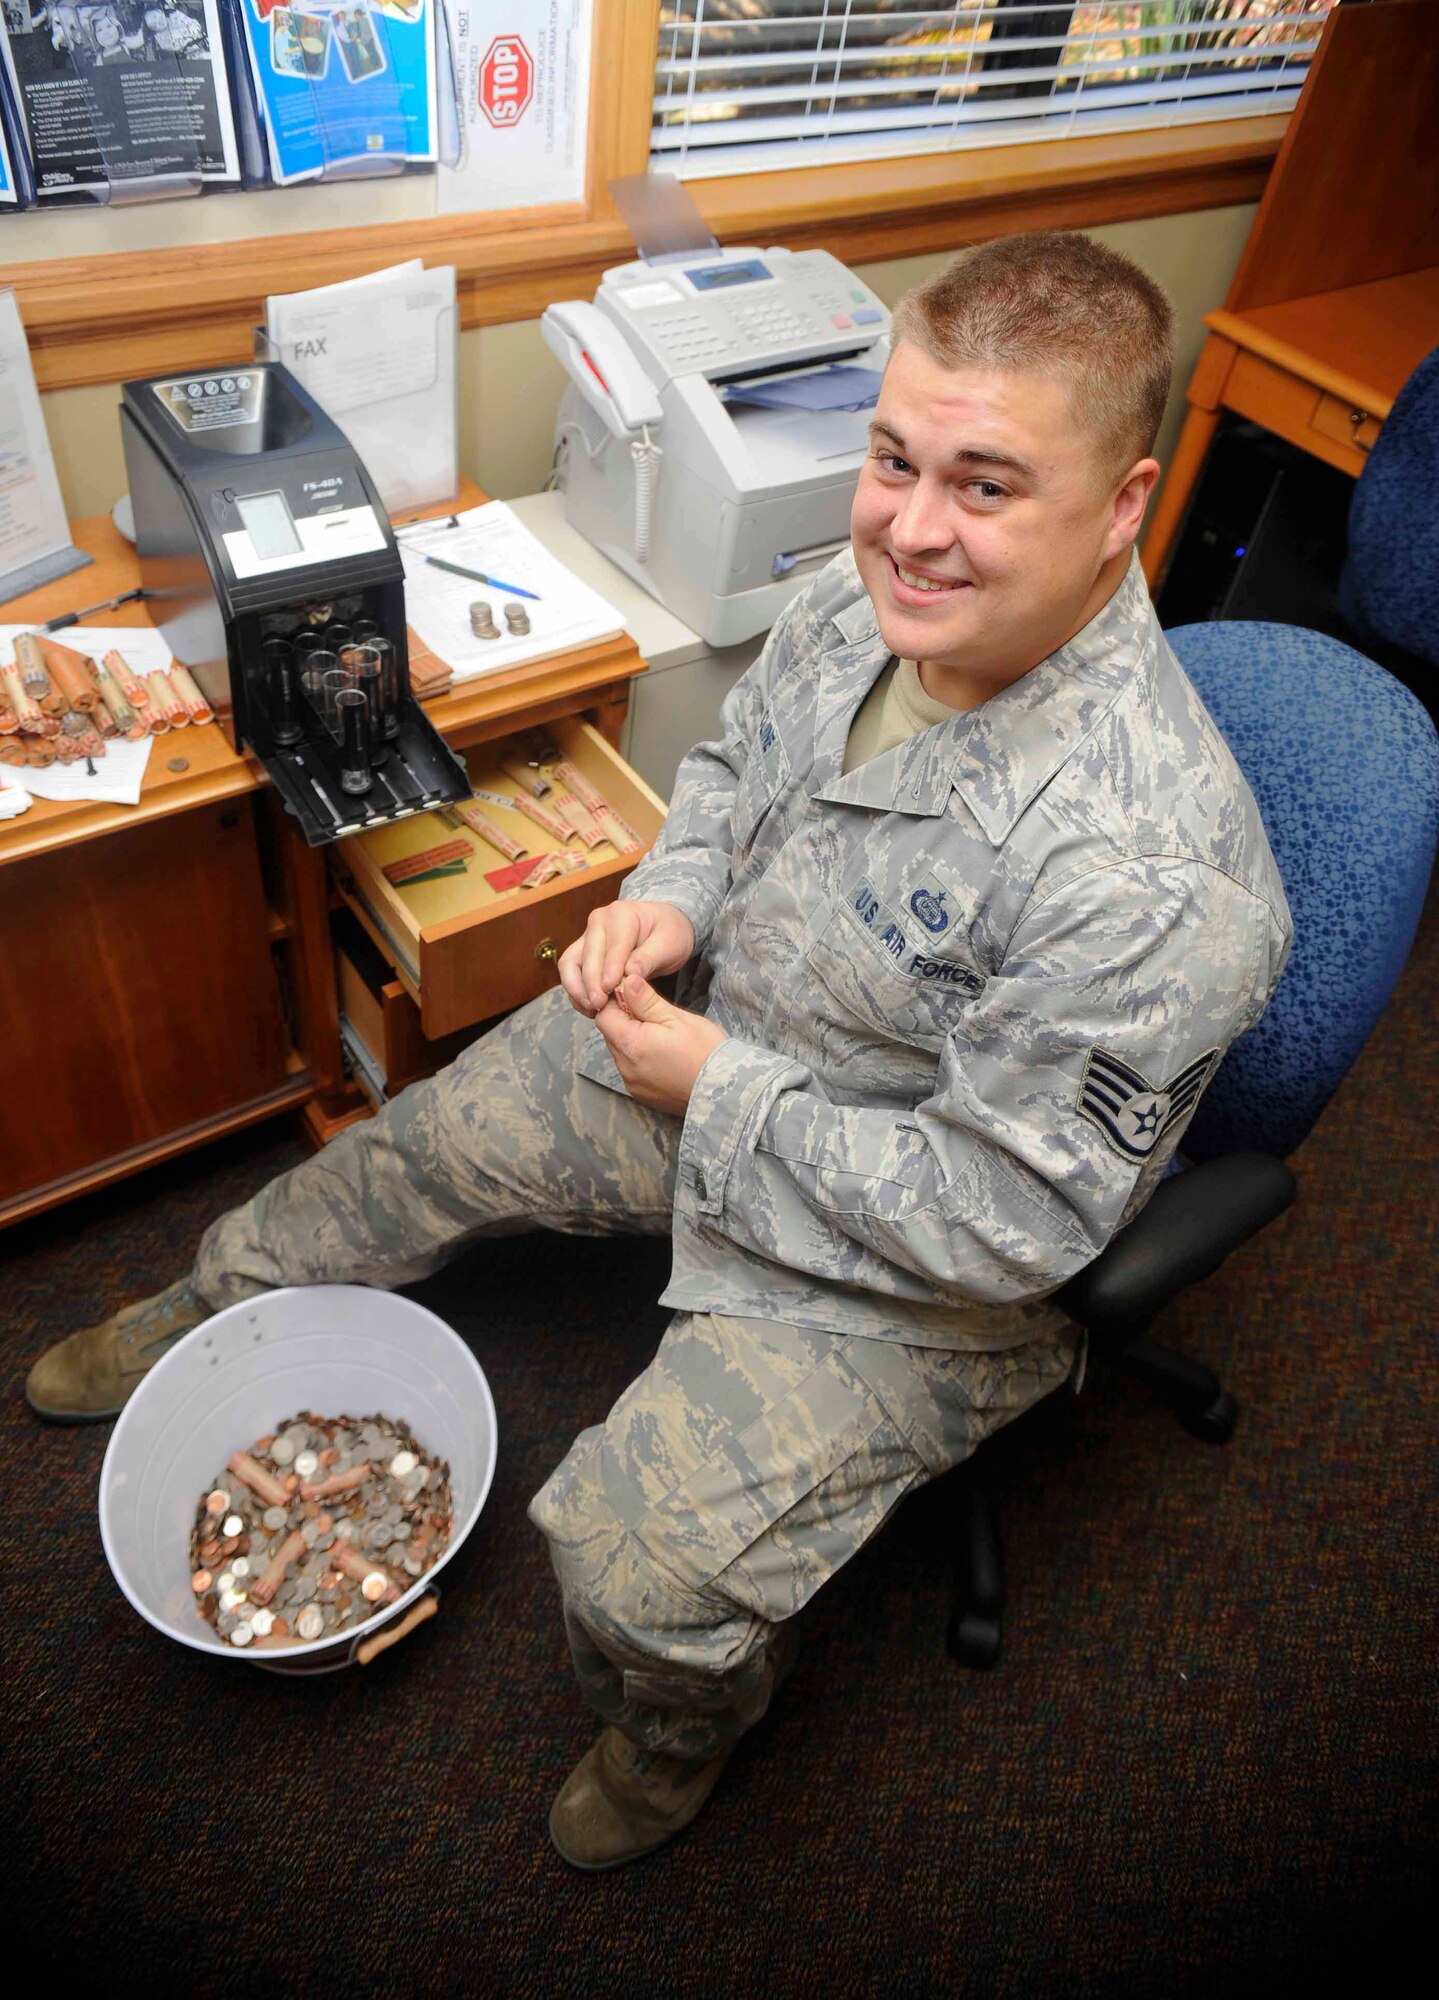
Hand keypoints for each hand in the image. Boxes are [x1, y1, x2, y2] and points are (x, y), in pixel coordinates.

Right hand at [559, 899, 695, 1018]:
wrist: (663, 927)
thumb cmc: (669, 933)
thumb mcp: (669, 944)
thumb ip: (649, 958)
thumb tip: (629, 975)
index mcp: (622, 914)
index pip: (613, 944)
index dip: (609, 968)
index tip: (609, 989)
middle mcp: (599, 922)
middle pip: (587, 954)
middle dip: (590, 982)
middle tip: (599, 1005)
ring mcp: (588, 936)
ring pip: (570, 963)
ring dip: (577, 988)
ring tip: (591, 1010)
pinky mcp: (583, 952)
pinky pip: (572, 972)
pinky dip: (577, 991)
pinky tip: (589, 1008)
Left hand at [594, 974, 726, 1115]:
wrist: (725, 1091)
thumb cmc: (705, 1050)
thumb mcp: (677, 1018)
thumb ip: (646, 1001)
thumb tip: (627, 981)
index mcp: (631, 1044)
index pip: (604, 1016)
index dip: (616, 1002)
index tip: (636, 996)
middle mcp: (625, 1068)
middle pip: (611, 1035)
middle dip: (625, 1021)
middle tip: (654, 1016)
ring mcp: (632, 1084)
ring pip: (621, 1053)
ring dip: (633, 1041)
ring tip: (662, 1038)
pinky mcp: (641, 1095)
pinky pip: (631, 1070)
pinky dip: (640, 1060)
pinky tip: (663, 1057)